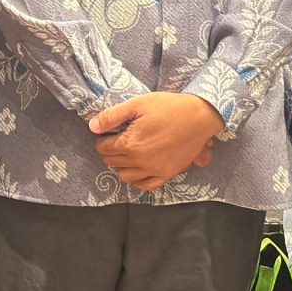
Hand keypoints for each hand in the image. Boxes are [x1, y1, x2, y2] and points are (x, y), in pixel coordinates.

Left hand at [88, 92, 223, 193]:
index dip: (102, 140)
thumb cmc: (168, 107)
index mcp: (131, 144)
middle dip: (109, 152)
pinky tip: (138, 168)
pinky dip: (138, 180)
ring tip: (127, 153)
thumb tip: (92, 127)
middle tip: (115, 140)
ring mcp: (155, 170)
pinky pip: (146, 185)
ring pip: (126, 176)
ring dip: (121, 166)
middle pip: (112, 162)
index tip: (107, 133)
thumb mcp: (137, 104)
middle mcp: (141, 161)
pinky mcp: (167, 174)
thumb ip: (112, 116)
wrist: (199, 116)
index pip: (104, 148)